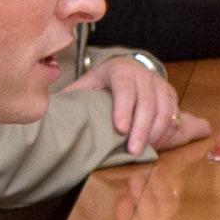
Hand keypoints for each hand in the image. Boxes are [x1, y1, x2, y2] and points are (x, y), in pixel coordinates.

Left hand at [72, 58, 206, 155]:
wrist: (122, 74)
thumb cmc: (99, 86)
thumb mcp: (84, 87)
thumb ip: (71, 98)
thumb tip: (45, 109)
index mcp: (118, 69)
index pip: (124, 86)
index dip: (123, 107)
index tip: (119, 129)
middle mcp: (142, 73)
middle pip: (147, 100)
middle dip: (141, 128)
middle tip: (133, 151)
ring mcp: (159, 83)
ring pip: (164, 108)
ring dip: (157, 132)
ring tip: (145, 151)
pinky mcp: (170, 94)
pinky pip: (174, 113)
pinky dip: (167, 131)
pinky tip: (156, 144)